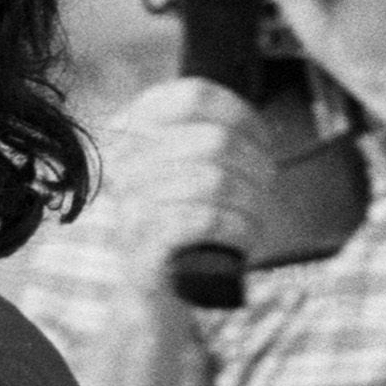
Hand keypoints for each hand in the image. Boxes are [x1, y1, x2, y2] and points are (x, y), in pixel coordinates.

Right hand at [101, 78, 274, 291]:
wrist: (150, 289)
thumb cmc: (177, 220)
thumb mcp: (178, 165)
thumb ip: (204, 134)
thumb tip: (255, 127)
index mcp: (128, 130)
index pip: (194, 97)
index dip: (240, 113)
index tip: (261, 139)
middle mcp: (120, 164)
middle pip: (214, 140)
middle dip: (255, 163)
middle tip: (265, 184)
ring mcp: (127, 207)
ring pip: (215, 181)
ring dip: (251, 199)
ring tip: (255, 214)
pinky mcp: (142, 248)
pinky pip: (207, 221)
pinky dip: (238, 228)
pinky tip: (243, 236)